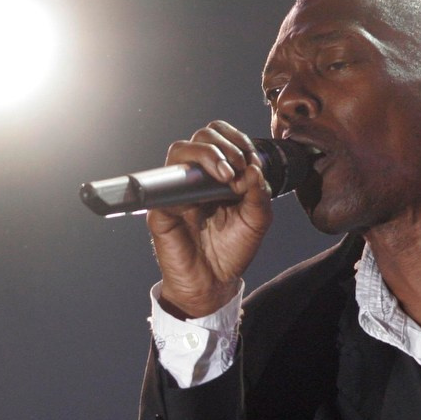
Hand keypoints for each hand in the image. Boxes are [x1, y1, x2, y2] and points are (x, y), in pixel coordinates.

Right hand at [147, 120, 272, 317]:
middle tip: (239, 168)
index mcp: (217, 175)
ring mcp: (176, 192)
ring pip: (179, 151)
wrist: (215, 284)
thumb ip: (259, 192)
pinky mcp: (161, 210)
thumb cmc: (231, 252)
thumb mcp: (257, 220)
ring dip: (208, 154)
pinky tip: (208, 195)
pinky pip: (165, 187)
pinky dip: (188, 184)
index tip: (253, 162)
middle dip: (224, 145)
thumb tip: (253, 167)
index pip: (219, 136)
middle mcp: (195, 178)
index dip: (237, 140)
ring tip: (227, 175)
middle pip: (200, 135)